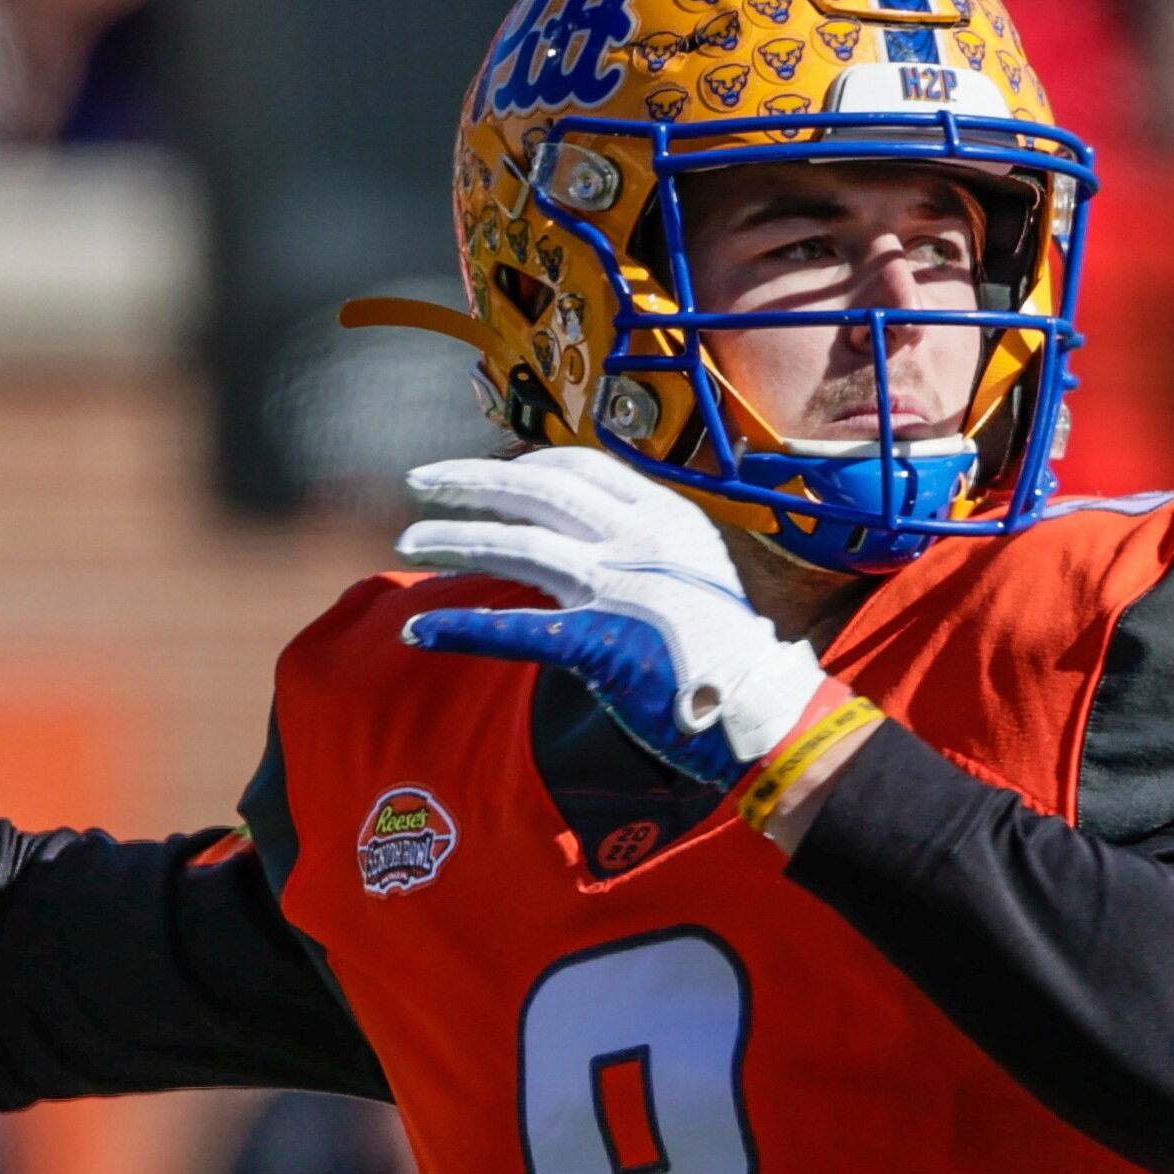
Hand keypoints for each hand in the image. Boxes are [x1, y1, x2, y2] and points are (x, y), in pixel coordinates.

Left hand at [394, 447, 839, 787]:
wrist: (762, 708)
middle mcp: (638, 539)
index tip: (484, 473)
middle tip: (420, 481)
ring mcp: (617, 588)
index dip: (521, 464)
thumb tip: (592, 540)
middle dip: (469, 481)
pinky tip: (421, 630)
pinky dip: (462, 627)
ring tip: (410, 543)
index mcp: (664, 516)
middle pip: (535, 491)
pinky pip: (514, 628)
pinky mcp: (598, 643)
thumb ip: (646, 547)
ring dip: (456, 540)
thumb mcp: (695, 572)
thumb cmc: (728, 650)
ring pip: (517, 545)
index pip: (578, 468)